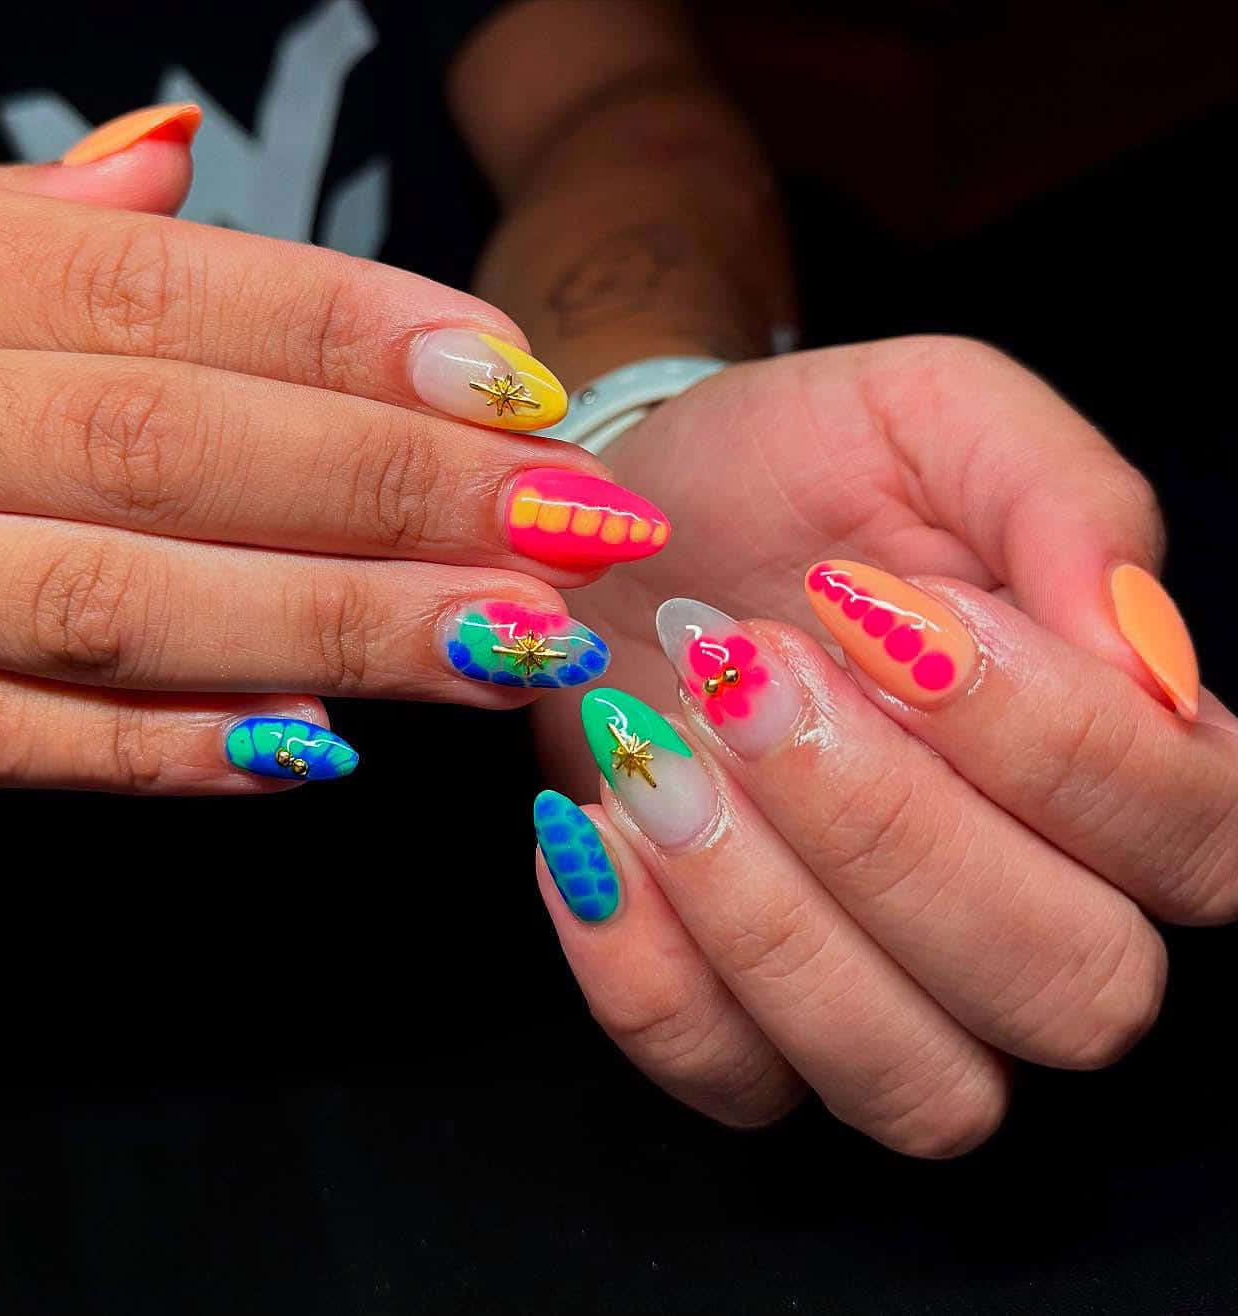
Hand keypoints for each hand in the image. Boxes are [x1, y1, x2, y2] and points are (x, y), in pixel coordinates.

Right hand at [0, 109, 668, 792]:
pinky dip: (153, 753)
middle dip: (403, 490)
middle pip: (179, 444)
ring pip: (114, 599)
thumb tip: (175, 157)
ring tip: (503, 646)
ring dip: (333, 628)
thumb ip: (2, 221)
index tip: (517, 386)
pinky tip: (305, 754)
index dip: (357, 333)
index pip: (166, 288)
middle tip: (577, 527)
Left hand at [530, 336, 1236, 1154]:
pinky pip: (732, 1080)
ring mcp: (890, 990)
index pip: (1194, 837)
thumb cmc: (791, 470)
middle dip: (889, 830)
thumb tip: (1146, 659)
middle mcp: (1034, 907)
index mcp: (1120, 762)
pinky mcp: (744, 1022)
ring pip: (916, 1083)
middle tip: (746, 673)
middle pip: (1072, 989)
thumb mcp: (932, 417)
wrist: (628, 525)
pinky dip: (647, 969)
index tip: (880, 612)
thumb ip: (1064, 502)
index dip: (1050, 743)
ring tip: (654, 750)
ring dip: (768, 917)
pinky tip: (599, 829)